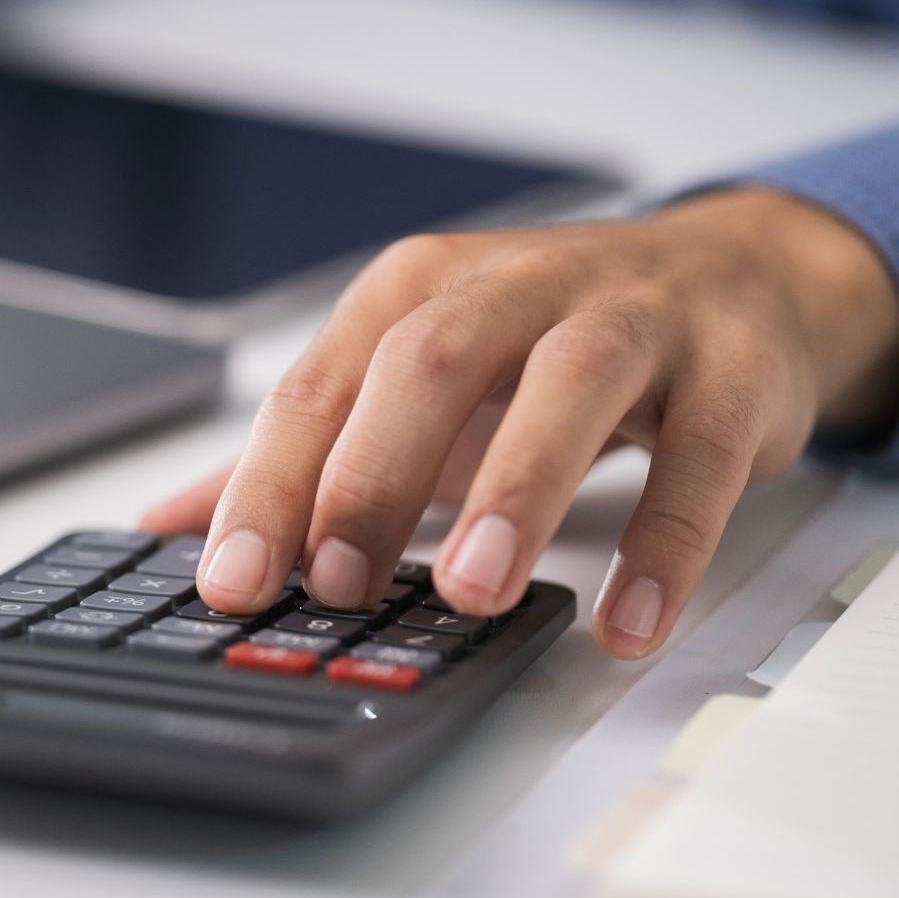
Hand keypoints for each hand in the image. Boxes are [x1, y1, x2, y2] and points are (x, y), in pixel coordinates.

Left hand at [143, 188, 898, 658]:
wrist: (734, 276)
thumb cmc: (543, 341)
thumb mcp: (413, 380)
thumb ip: (302, 453)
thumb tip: (164, 525)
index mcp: (418, 290)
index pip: (323, 382)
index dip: (271, 482)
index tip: (232, 580)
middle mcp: (516, 285)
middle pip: (431, 361)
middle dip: (375, 473)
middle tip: (342, 583)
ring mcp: (631, 317)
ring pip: (570, 384)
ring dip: (517, 486)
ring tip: (474, 588)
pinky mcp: (729, 369)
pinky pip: (701, 456)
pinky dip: (668, 543)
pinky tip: (627, 621)